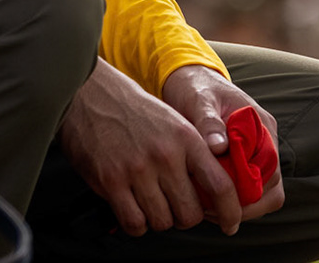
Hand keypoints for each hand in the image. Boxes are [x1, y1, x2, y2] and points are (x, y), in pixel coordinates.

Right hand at [57, 58, 247, 236]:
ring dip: (159, 220)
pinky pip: (134, 223)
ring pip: (163, 222)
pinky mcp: (110, 181)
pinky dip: (136, 224)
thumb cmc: (133, 111)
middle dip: (184, 218)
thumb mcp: (174, 122)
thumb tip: (213, 194)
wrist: (89, 93)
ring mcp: (137, 169)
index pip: (220, 185)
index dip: (230, 212)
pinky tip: (133, 208)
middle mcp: (165, 155)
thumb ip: (194, 155)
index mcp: (186, 138)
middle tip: (174, 207)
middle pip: (190, 214)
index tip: (230, 225)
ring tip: (150, 203)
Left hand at [160, 64, 284, 222]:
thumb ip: (208, 122)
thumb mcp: (199, 101)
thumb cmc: (195, 88)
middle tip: (211, 212)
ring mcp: (257, 152)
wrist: (190, 80)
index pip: (270, 169)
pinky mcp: (244, 159)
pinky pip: (248, 188)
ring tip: (208, 210)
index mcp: (260, 125)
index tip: (221, 199)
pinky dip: (232, 199)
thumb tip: (218, 147)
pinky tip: (208, 200)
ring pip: (263, 193)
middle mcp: (265, 141)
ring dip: (240, 206)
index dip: (250, 190)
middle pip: (271, 188)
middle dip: (245, 205)